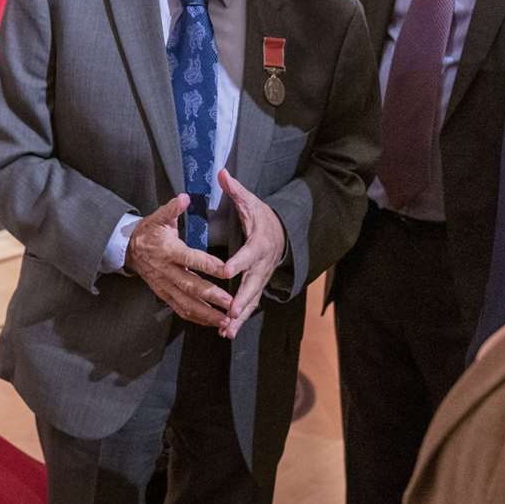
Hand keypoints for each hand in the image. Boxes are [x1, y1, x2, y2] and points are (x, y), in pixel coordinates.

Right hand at [125, 194, 231, 327]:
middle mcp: (167, 271)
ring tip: (225, 320)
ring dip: (206, 313)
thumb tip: (184, 197)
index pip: (191, 259)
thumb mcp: (158, 217)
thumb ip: (172, 209)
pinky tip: (212, 322)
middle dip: (211, 296)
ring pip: (186, 303)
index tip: (226, 270)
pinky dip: (196, 318)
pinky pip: (180, 309)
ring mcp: (165, 285)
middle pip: (190, 286)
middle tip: (230, 303)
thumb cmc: (149, 232)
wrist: (128, 249)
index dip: (208, 265)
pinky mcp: (164, 294)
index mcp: (168, 250)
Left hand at [216, 169, 285, 339]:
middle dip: (241, 299)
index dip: (238, 262)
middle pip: (252, 284)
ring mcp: (261, 278)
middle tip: (230, 311)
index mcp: (259, 244)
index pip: (248, 254)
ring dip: (239, 316)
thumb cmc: (263, 217)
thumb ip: (235, 190)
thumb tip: (221, 172)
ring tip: (225, 329)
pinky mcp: (258, 287)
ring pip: (251, 300)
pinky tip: (225, 331)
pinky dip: (239, 318)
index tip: (226, 271)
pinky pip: (249, 304)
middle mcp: (262, 265)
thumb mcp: (250, 202)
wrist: (283, 233)